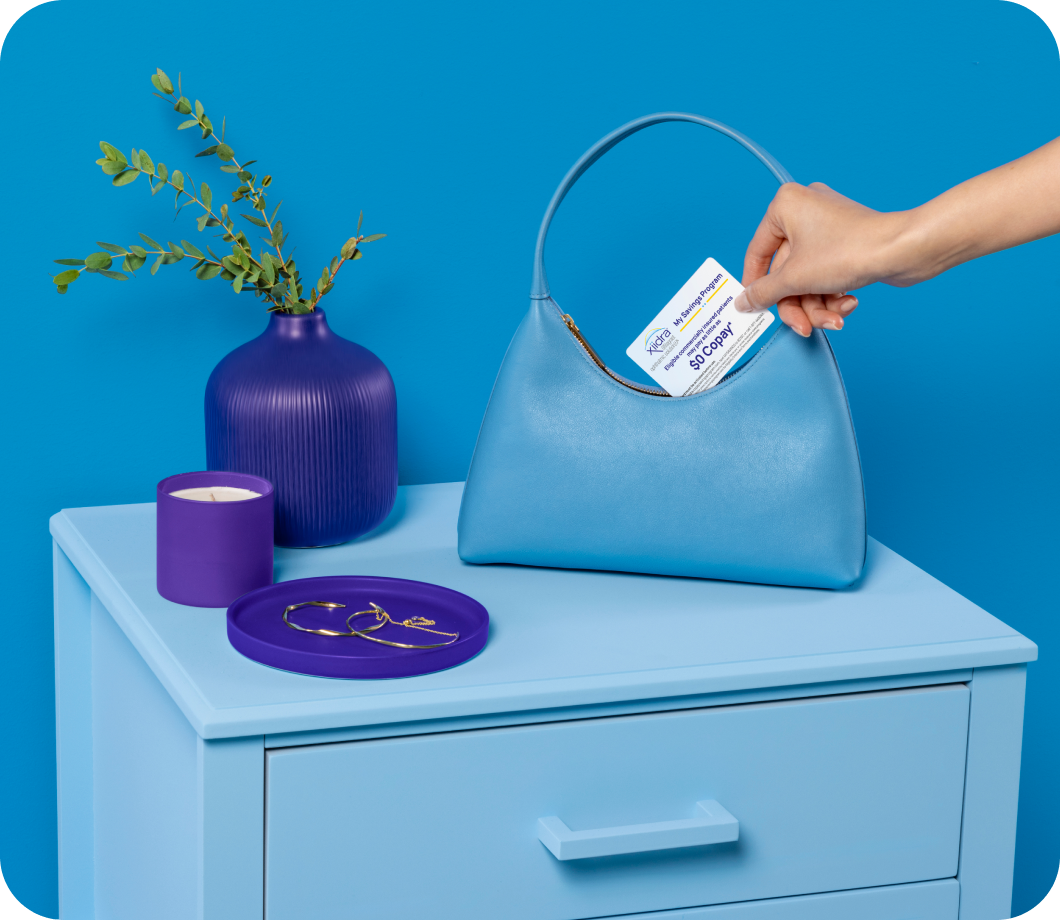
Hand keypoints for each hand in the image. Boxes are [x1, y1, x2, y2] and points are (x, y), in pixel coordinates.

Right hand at [734, 182, 904, 335]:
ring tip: (834, 320)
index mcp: (785, 206)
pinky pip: (826, 273)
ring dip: (817, 305)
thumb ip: (763, 293)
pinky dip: (833, 294)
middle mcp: (805, 211)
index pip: (757, 254)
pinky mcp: (846, 241)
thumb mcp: (795, 278)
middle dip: (798, 304)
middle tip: (803, 326)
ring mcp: (827, 226)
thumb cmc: (849, 251)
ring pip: (807, 278)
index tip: (755, 308)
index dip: (756, 286)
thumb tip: (742, 302)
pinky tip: (848, 304)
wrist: (903, 251)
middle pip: (786, 273)